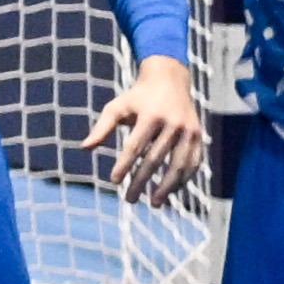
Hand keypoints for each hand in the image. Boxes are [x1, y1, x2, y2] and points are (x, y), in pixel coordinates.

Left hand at [89, 51, 206, 204]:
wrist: (170, 79)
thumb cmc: (137, 97)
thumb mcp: (117, 107)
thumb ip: (102, 127)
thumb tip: (84, 148)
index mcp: (151, 115)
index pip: (135, 146)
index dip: (124, 165)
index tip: (114, 181)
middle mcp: (173, 123)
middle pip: (155, 158)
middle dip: (142, 181)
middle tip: (129, 199)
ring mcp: (189, 130)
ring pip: (179, 164)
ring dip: (167, 186)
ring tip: (154, 203)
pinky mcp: (199, 135)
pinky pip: (193, 161)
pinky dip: (184, 178)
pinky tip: (172, 192)